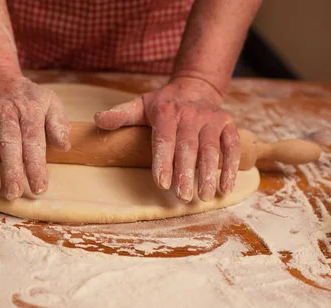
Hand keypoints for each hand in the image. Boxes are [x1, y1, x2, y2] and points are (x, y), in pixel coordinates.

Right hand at [0, 75, 70, 199]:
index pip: (34, 140)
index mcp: (30, 110)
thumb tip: (64, 146)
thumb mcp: (50, 103)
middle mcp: (6, 110)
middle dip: (12, 169)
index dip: (36, 166)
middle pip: (9, 142)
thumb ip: (58, 124)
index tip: (39, 188)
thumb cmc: (27, 98)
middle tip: (14, 193)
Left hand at [94, 77, 240, 202]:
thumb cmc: (163, 104)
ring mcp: (211, 120)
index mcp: (167, 112)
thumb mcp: (140, 105)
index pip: (164, 139)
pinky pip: (232, 146)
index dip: (163, 161)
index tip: (161, 183)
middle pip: (188, 147)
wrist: (195, 87)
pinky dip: (231, 166)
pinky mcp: (227, 125)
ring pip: (211, 149)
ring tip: (205, 196)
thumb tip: (98, 119)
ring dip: (209, 174)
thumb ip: (121, 115)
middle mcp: (191, 115)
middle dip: (186, 173)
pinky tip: (226, 187)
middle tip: (182, 196)